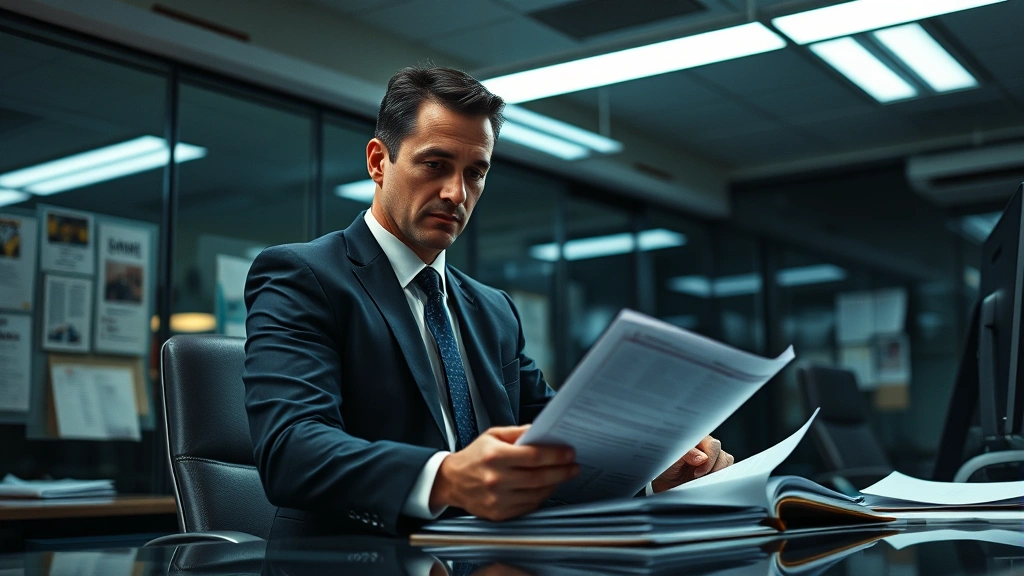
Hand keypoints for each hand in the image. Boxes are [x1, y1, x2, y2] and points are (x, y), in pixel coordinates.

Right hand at [429, 425, 578, 520]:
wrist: (452, 481)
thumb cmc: (475, 456)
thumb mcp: (493, 435)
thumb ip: (518, 432)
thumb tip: (542, 431)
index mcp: (495, 456)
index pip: (533, 456)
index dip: (555, 455)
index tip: (569, 453)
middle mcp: (496, 479)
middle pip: (539, 477)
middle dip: (561, 471)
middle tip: (573, 466)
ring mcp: (497, 499)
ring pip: (536, 494)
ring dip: (553, 484)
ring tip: (561, 475)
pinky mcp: (499, 513)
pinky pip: (528, 506)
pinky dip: (540, 497)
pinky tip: (545, 487)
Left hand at [651, 435, 733, 492]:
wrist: (661, 482)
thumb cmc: (663, 466)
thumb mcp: (671, 459)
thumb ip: (687, 454)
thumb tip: (703, 458)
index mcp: (696, 439)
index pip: (713, 445)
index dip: (709, 459)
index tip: (697, 472)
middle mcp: (705, 447)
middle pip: (722, 455)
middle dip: (713, 469)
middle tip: (697, 478)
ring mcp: (711, 459)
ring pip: (725, 463)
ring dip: (716, 474)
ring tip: (700, 480)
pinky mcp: (713, 471)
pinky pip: (724, 473)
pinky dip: (718, 479)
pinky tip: (706, 482)